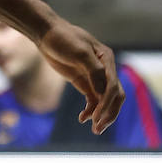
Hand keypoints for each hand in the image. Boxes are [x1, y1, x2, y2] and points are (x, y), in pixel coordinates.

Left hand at [37, 19, 123, 133]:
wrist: (46, 33)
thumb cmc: (63, 38)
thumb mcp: (79, 51)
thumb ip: (93, 70)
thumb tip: (103, 91)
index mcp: (107, 59)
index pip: (113, 86)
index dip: (107, 103)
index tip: (97, 116)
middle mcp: (105, 69)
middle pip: (115, 96)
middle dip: (109, 113)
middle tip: (99, 128)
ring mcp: (94, 76)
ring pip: (104, 100)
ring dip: (101, 115)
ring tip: (95, 129)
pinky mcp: (84, 81)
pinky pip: (92, 99)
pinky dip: (90, 110)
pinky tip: (82, 118)